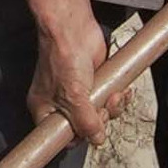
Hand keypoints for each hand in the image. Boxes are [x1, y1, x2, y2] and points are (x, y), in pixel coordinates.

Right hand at [30, 16, 117, 145]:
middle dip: (100, 120)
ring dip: (112, 108)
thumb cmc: (63, 57)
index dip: (79, 137)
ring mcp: (80, 93)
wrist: (74, 28)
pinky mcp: (96, 82)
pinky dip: (119, 98)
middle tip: (101, 109)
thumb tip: (96, 139)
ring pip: (101, 114)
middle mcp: (62, 103)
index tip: (89, 134)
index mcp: (47, 110)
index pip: (63, 137)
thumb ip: (86, 123)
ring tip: (113, 96)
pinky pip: (110, 99)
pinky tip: (121, 92)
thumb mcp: (74, 98)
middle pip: (85, 126)